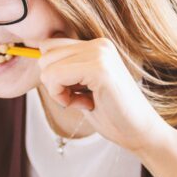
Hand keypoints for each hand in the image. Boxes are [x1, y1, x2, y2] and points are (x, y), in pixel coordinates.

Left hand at [38, 36, 172, 152]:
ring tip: (85, 101)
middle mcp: (99, 44)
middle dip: (54, 82)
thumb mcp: (83, 87)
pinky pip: (55, 76)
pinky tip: (85, 104)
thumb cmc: (112, 115)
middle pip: (45, 54)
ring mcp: (100, 54)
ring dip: (58, 91)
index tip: (76, 92)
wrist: (140, 133)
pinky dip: (62, 97)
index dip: (54, 74)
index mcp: (97, 45)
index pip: (50, 46)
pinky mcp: (99, 68)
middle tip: (80, 99)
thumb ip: (66, 70)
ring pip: (47, 66)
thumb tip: (36, 57)